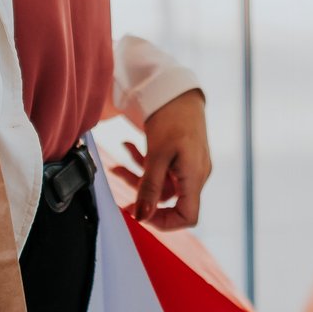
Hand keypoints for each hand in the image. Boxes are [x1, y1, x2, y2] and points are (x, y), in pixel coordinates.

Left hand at [122, 90, 210, 229]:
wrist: (178, 89)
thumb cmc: (173, 118)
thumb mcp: (157, 154)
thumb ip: (149, 187)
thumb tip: (141, 218)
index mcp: (195, 176)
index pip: (187, 216)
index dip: (164, 222)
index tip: (140, 214)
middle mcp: (195, 174)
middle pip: (169, 199)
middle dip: (142, 194)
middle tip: (119, 188)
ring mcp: (189, 165)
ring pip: (161, 183)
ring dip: (138, 175)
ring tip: (117, 163)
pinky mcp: (181, 156)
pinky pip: (162, 169)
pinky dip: (144, 162)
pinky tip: (128, 147)